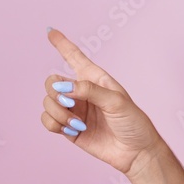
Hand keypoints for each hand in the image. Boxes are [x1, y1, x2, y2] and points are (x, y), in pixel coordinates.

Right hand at [41, 28, 165, 177]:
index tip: (50, 31)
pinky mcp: (68, 129)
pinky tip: (70, 130)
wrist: (135, 152)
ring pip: (48, 102)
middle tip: (70, 104)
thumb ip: (89, 91)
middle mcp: (81, 93)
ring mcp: (74, 111)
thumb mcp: (117, 102)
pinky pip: (48, 121)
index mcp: (95, 80)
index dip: (62, 44)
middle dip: (55, 92)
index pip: (75, 57)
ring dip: (57, 112)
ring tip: (76, 123)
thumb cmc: (133, 123)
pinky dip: (54, 124)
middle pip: (52, 82)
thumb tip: (62, 87)